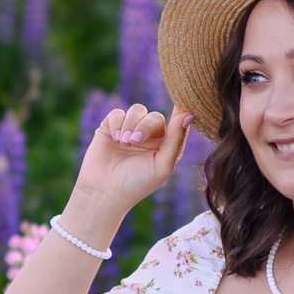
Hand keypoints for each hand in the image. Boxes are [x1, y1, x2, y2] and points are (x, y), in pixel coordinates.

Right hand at [68, 102, 194, 225]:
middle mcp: (149, 136)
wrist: (104, 192)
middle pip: (155, 116)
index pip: (176, 123)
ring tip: (124, 142)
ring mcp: (130, 130)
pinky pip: (118, 113)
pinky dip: (117, 123)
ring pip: (137, 110)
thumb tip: (189, 114)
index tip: (184, 101)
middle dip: (145, 126)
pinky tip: (115, 138)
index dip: (180, 111)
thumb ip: (176, 140)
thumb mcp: (162, 165)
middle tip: (135, 141)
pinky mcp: (111, 128)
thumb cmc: (137, 184)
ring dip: (131, 124)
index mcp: (165, 145)